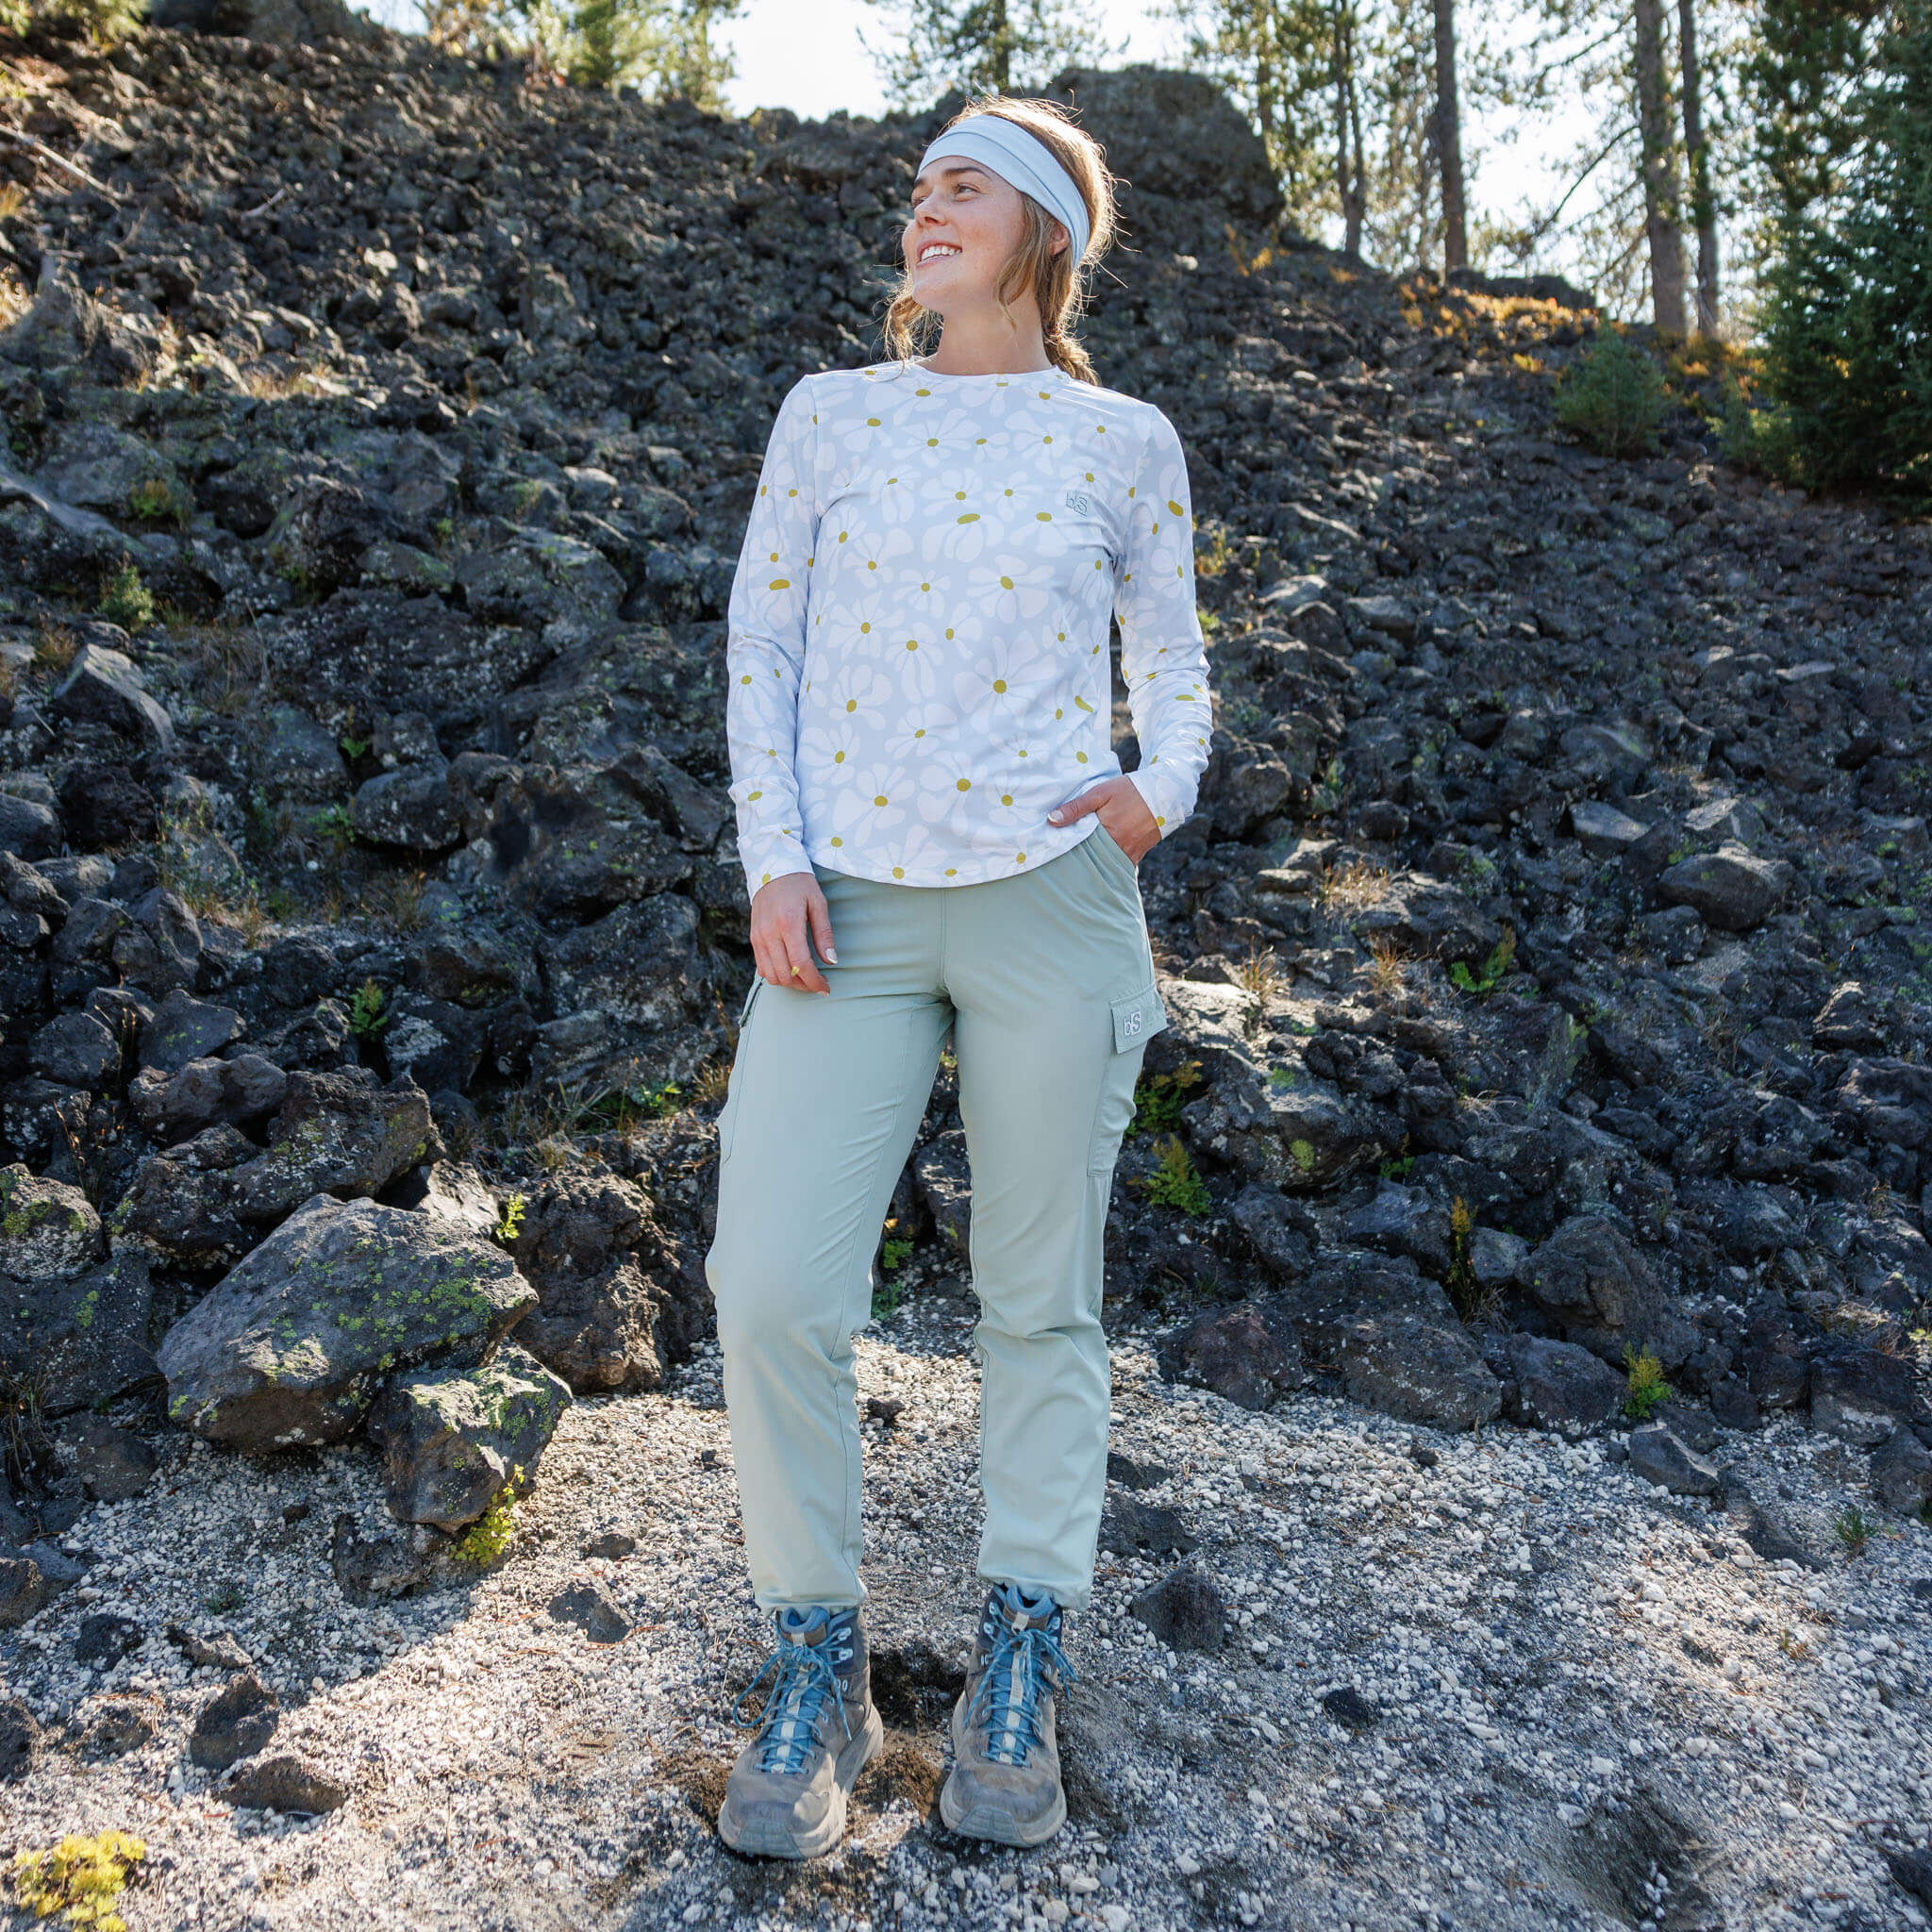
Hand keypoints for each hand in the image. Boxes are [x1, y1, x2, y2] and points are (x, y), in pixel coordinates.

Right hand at [748, 871, 835, 994]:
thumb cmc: (799, 883)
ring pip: (771, 976)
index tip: (826, 987)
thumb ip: (824, 934)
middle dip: (804, 985)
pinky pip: (762, 967)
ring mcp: (758, 937)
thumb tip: (831, 961)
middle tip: (819, 983)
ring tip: (806, 978)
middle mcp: (769, 933)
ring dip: (790, 983)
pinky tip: (791, 969)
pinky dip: (777, 974)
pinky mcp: (753, 938)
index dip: (814, 981)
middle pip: (785, 975)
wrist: (771, 868)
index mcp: (788, 923)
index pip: (801, 964)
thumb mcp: (818, 903)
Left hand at [1047, 778, 1159, 862]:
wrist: (1165, 793)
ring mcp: (1130, 853)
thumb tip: (1051, 820)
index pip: (1080, 849)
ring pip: (1106, 864)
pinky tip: (1098, 866)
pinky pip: (1120, 865)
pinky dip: (1109, 865)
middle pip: (1092, 860)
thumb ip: (1076, 807)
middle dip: (1079, 861)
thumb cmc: (1130, 790)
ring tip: (1077, 867)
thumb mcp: (1100, 793)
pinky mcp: (1138, 855)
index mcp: (1108, 833)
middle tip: (1062, 864)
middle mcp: (1120, 847)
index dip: (1067, 851)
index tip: (1053, 854)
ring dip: (1094, 864)